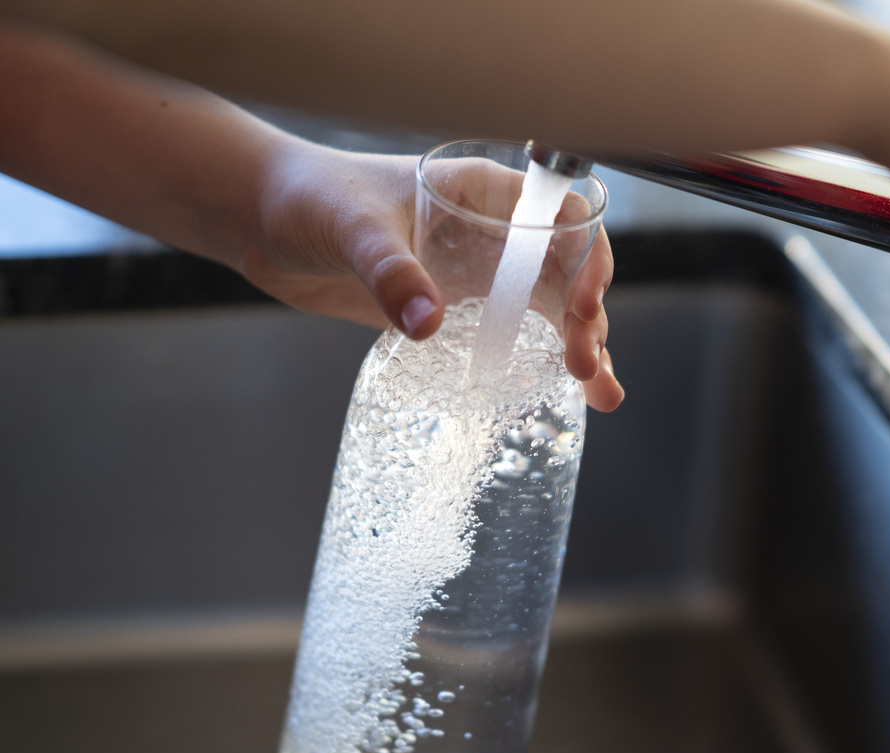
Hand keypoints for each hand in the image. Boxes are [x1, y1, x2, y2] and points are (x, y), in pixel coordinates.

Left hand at [239, 141, 623, 410]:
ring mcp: (476, 272)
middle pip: (565, 274)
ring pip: (548, 310)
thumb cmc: (308, 197)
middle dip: (587, 320)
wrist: (262, 220)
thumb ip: (391, 271)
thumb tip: (429, 323)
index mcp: (482, 194)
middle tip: (584, 368)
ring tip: (600, 395)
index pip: (561, 221)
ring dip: (579, 347)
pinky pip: (509, 335)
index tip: (581, 305)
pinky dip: (537, 363)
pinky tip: (560, 394)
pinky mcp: (453, 307)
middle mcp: (492, 233)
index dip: (586, 260)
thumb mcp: (353, 229)